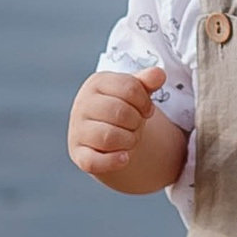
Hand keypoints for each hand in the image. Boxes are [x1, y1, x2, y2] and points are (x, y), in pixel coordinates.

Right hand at [66, 60, 185, 194]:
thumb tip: (159, 74)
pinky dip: (114, 161)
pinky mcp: (79, 155)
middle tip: (137, 124)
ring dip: (129, 140)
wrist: (106, 135)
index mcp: (96, 83)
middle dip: (137, 121)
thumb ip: (148, 80)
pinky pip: (94, 161)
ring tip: (130, 138)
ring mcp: (78, 131)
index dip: (144, 101)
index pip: (129, 87)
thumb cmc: (122, 108)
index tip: (146, 109)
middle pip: (120, 112)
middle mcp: (82, 105)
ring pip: (109, 137)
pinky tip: (125, 158)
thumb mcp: (134, 91)